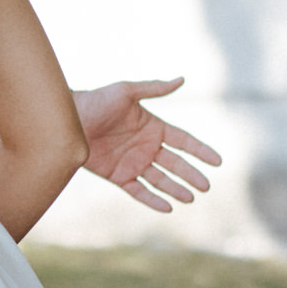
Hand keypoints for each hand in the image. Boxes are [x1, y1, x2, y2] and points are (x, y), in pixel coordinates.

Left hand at [74, 79, 221, 212]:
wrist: (68, 120)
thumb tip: (181, 79)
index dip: (200, 151)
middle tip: (206, 186)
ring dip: (176, 189)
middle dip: (191, 175)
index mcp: (153, 127)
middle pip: (175, 164)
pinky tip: (167, 207)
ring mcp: (133, 162)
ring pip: (160, 180)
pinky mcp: (118, 176)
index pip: (184, 141)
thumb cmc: (97, 101)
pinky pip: (139, 191)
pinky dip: (152, 199)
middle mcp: (147, 146)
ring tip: (191, 198)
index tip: (217, 161)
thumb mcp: (127, 91)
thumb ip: (154, 88)